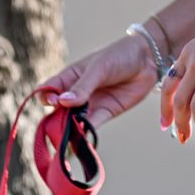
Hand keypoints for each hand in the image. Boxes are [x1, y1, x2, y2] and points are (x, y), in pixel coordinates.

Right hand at [37, 34, 157, 128]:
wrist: (148, 59)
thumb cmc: (119, 56)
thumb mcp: (99, 68)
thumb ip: (83, 86)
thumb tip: (62, 102)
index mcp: (69, 77)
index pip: (49, 90)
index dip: (46, 98)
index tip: (52, 102)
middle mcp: (76, 92)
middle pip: (58, 109)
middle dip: (56, 118)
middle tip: (58, 125)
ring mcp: (90, 104)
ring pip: (73, 119)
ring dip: (69, 128)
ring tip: (68, 136)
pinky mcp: (105, 113)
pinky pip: (91, 125)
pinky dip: (85, 132)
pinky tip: (82, 138)